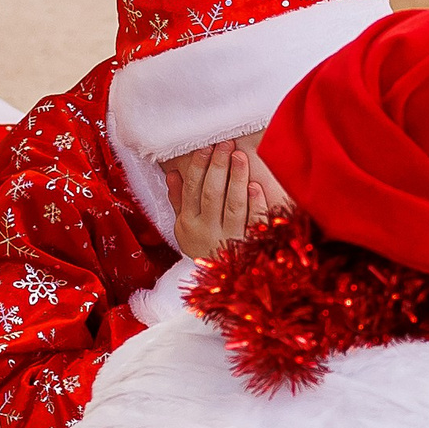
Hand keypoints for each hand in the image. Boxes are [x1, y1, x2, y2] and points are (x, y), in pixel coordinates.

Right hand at [165, 138, 271, 259]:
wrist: (220, 284)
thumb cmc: (202, 249)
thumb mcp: (183, 228)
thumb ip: (178, 200)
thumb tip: (173, 173)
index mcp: (189, 223)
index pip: (192, 190)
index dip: (198, 167)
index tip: (206, 147)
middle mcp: (207, 231)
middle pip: (212, 194)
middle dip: (218, 167)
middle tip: (225, 143)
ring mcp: (229, 238)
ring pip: (232, 205)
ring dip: (236, 178)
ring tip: (240, 156)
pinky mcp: (250, 245)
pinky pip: (253, 222)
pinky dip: (255, 204)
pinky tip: (255, 186)